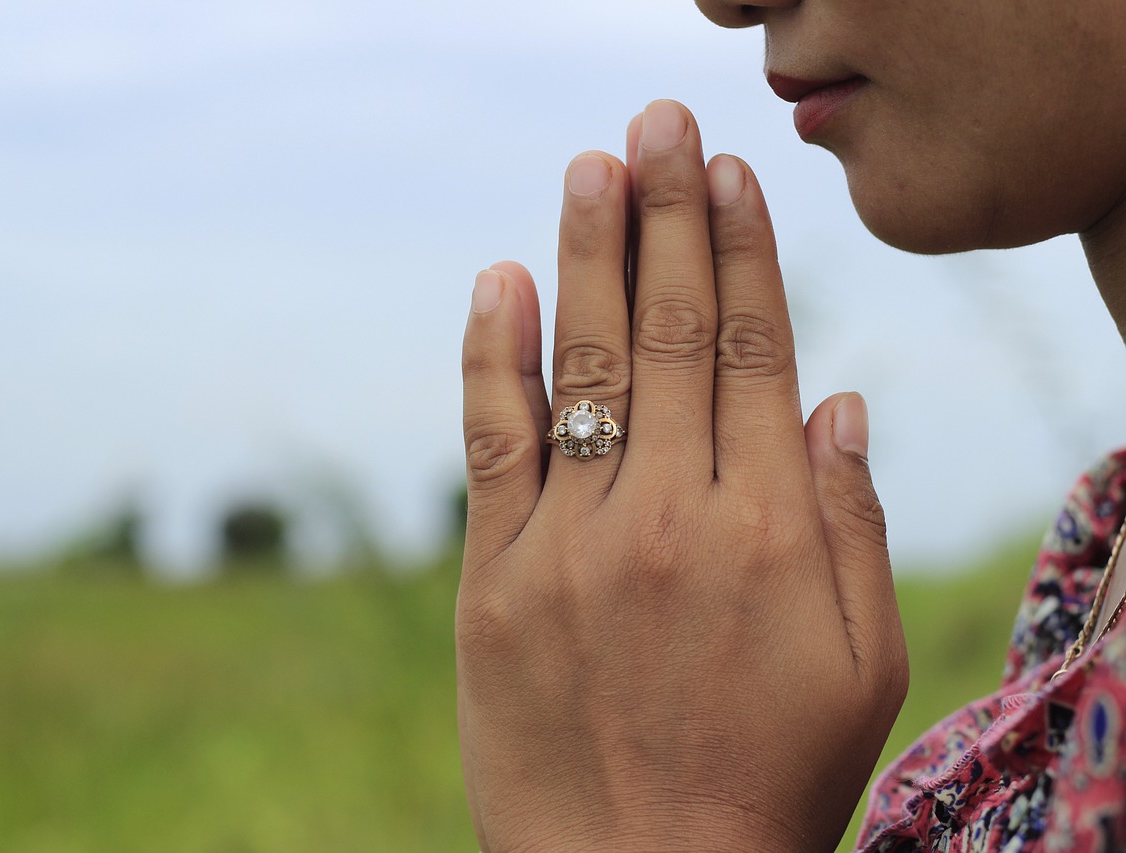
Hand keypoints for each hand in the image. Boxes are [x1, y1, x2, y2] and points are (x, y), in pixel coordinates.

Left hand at [458, 100, 907, 852]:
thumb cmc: (770, 776)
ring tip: (592, 166)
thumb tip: (837, 398)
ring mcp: (574, 544)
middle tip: (658, 123)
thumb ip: (850, 523)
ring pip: (586, 368)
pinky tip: (500, 279)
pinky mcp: (495, 581)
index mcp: (771, 530)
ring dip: (589, 256)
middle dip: (668, 215)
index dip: (744, 251)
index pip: (758, 352)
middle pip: (674, 334)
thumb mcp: (859, 663)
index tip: (727, 175)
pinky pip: (493, 445)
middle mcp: (671, 517)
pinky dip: (493, 357)